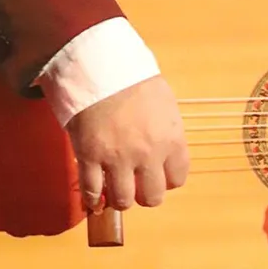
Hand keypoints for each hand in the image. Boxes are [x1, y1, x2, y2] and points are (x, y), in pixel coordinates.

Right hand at [65, 75, 188, 211]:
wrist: (101, 68)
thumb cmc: (135, 80)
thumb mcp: (164, 103)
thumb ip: (167, 130)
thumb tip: (165, 146)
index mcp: (171, 139)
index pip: (178, 178)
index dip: (167, 181)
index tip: (159, 177)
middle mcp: (148, 155)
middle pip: (152, 197)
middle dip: (145, 195)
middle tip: (136, 187)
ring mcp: (118, 159)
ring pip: (123, 200)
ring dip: (120, 200)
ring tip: (115, 192)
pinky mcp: (89, 157)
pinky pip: (92, 191)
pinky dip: (92, 200)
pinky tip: (93, 199)